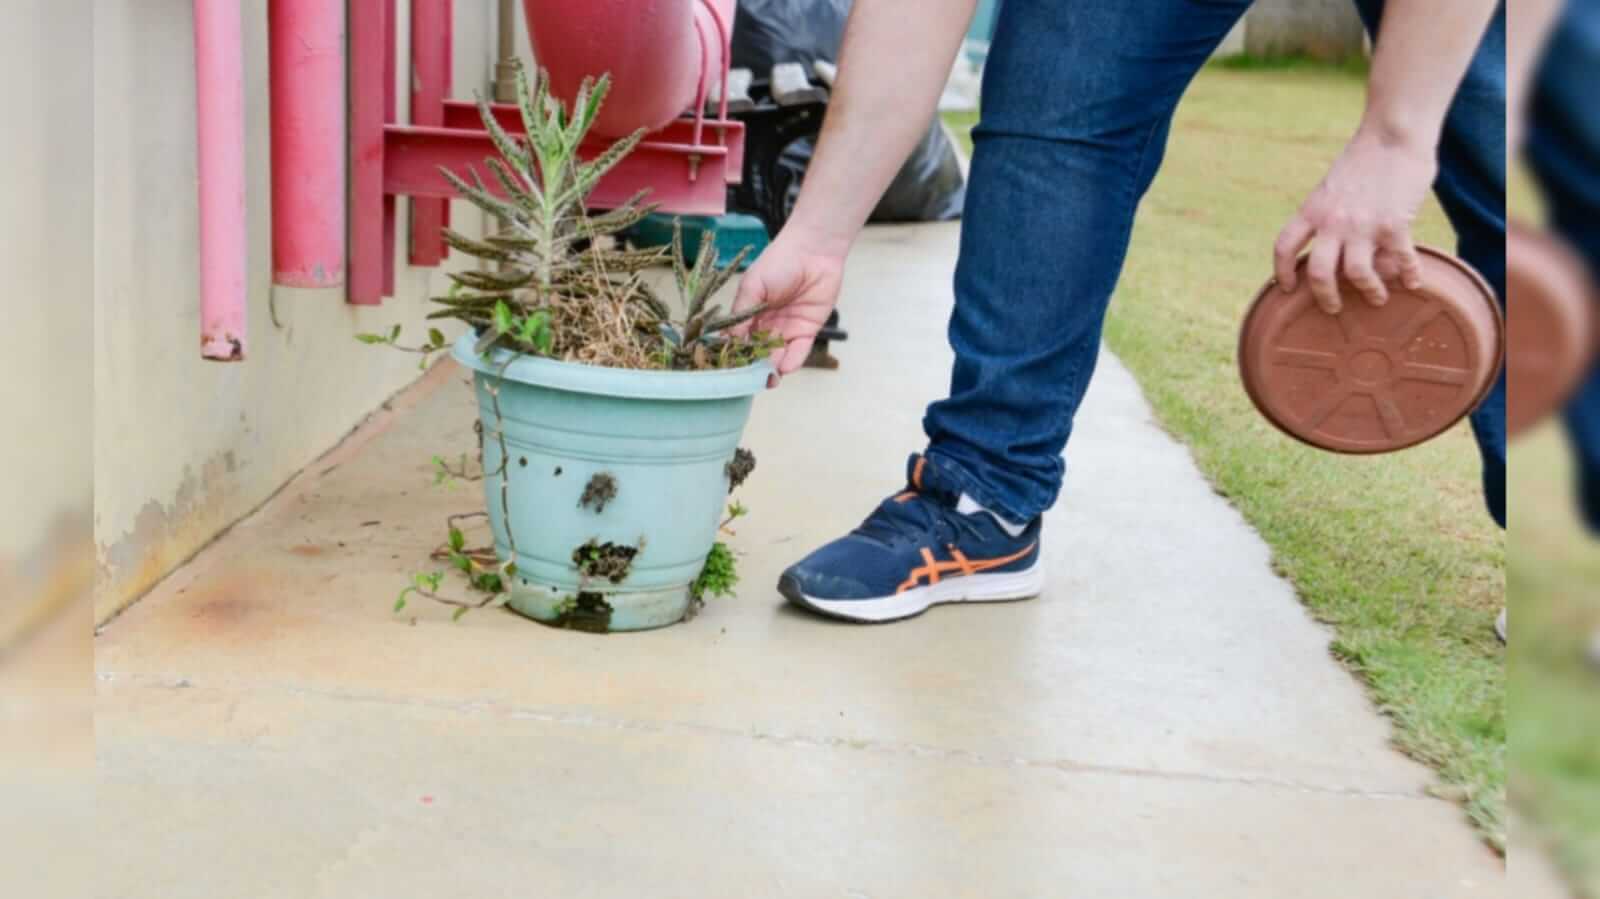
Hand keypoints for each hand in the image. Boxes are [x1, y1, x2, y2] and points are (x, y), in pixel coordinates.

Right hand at [732, 227, 847, 384]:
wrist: (813, 251)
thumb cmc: (779, 262)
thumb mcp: (752, 285)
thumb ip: (742, 312)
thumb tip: (731, 340)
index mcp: (750, 313)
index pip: (739, 339)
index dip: (734, 353)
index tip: (729, 368)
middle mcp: (767, 324)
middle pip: (758, 352)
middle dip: (754, 366)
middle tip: (749, 378)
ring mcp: (787, 329)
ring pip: (777, 355)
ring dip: (772, 367)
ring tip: (767, 376)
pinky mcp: (808, 331)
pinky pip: (799, 351)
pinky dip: (792, 361)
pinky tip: (784, 368)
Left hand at [1273, 130, 1435, 313]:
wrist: (1393, 134)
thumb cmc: (1364, 157)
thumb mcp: (1332, 185)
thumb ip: (1327, 213)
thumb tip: (1332, 242)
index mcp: (1312, 210)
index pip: (1284, 247)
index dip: (1280, 272)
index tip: (1285, 288)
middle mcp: (1333, 222)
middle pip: (1318, 274)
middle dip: (1324, 297)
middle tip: (1332, 308)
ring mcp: (1364, 226)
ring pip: (1357, 275)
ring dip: (1368, 292)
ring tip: (1376, 298)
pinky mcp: (1395, 225)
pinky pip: (1401, 261)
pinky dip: (1409, 275)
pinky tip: (1413, 282)